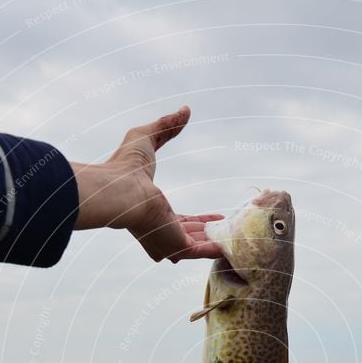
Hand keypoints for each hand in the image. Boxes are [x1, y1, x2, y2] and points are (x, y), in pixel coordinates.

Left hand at [71, 105, 222, 261]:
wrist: (121, 189)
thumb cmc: (124, 165)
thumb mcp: (147, 137)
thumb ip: (166, 126)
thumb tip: (185, 110)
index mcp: (149, 215)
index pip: (179, 223)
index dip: (199, 221)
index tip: (217, 216)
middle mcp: (158, 234)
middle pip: (191, 238)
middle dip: (211, 234)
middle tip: (232, 229)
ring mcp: (167, 243)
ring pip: (199, 246)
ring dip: (219, 242)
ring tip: (241, 238)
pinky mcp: (177, 248)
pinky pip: (202, 252)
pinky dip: (218, 250)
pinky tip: (234, 246)